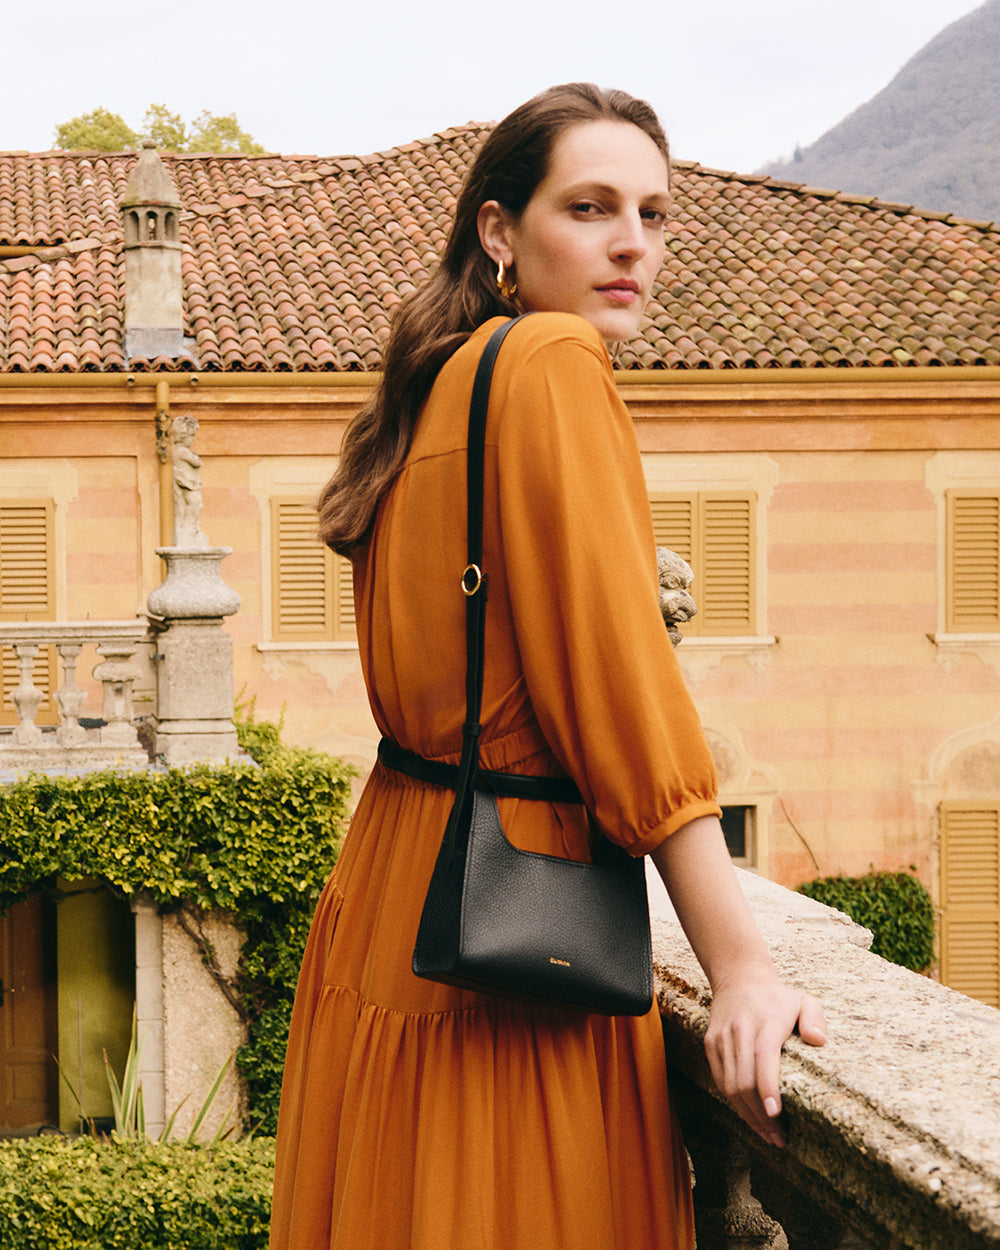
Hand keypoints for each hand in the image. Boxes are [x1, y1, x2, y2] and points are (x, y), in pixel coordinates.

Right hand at [703, 971, 825, 1147]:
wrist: (738, 977)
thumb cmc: (777, 996)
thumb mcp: (803, 999)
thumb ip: (815, 1018)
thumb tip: (818, 1040)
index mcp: (765, 1023)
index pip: (763, 1059)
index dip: (767, 1089)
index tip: (777, 1115)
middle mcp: (740, 1031)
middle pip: (744, 1081)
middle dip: (761, 1115)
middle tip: (779, 1139)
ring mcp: (721, 1038)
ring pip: (729, 1085)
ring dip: (748, 1115)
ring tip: (768, 1135)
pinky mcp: (710, 1043)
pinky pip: (720, 1080)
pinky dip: (734, 1102)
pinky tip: (750, 1116)